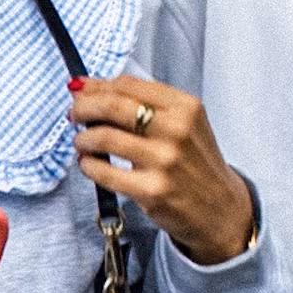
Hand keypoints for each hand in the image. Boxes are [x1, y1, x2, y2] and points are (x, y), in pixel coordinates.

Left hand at [69, 76, 254, 264]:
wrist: (219, 208)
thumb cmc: (194, 163)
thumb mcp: (182, 123)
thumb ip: (142, 103)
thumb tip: (88, 87)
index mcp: (184, 107)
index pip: (129, 85)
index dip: (97, 86)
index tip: (82, 91)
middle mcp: (176, 130)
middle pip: (113, 106)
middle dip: (84, 107)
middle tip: (74, 114)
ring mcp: (164, 161)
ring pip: (104, 137)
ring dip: (83, 138)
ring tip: (82, 142)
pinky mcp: (152, 191)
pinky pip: (105, 172)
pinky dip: (88, 165)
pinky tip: (89, 164)